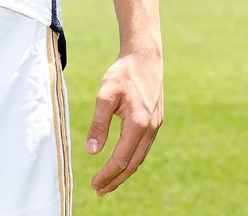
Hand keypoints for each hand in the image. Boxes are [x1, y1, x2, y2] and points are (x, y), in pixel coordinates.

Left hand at [85, 52, 162, 195]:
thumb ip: (99, 124)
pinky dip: (132, 158)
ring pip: (140, 157)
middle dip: (116, 179)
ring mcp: (155, 125)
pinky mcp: (155, 121)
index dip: (107, 174)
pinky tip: (122, 160)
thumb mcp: (105, 94)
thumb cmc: (123, 73)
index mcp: (138, 124)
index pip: (121, 159)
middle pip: (133, 164)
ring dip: (124, 171)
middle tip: (99, 190)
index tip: (94, 184)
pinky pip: (143, 147)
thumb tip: (91, 151)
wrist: (145, 57)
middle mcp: (150, 129)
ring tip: (109, 181)